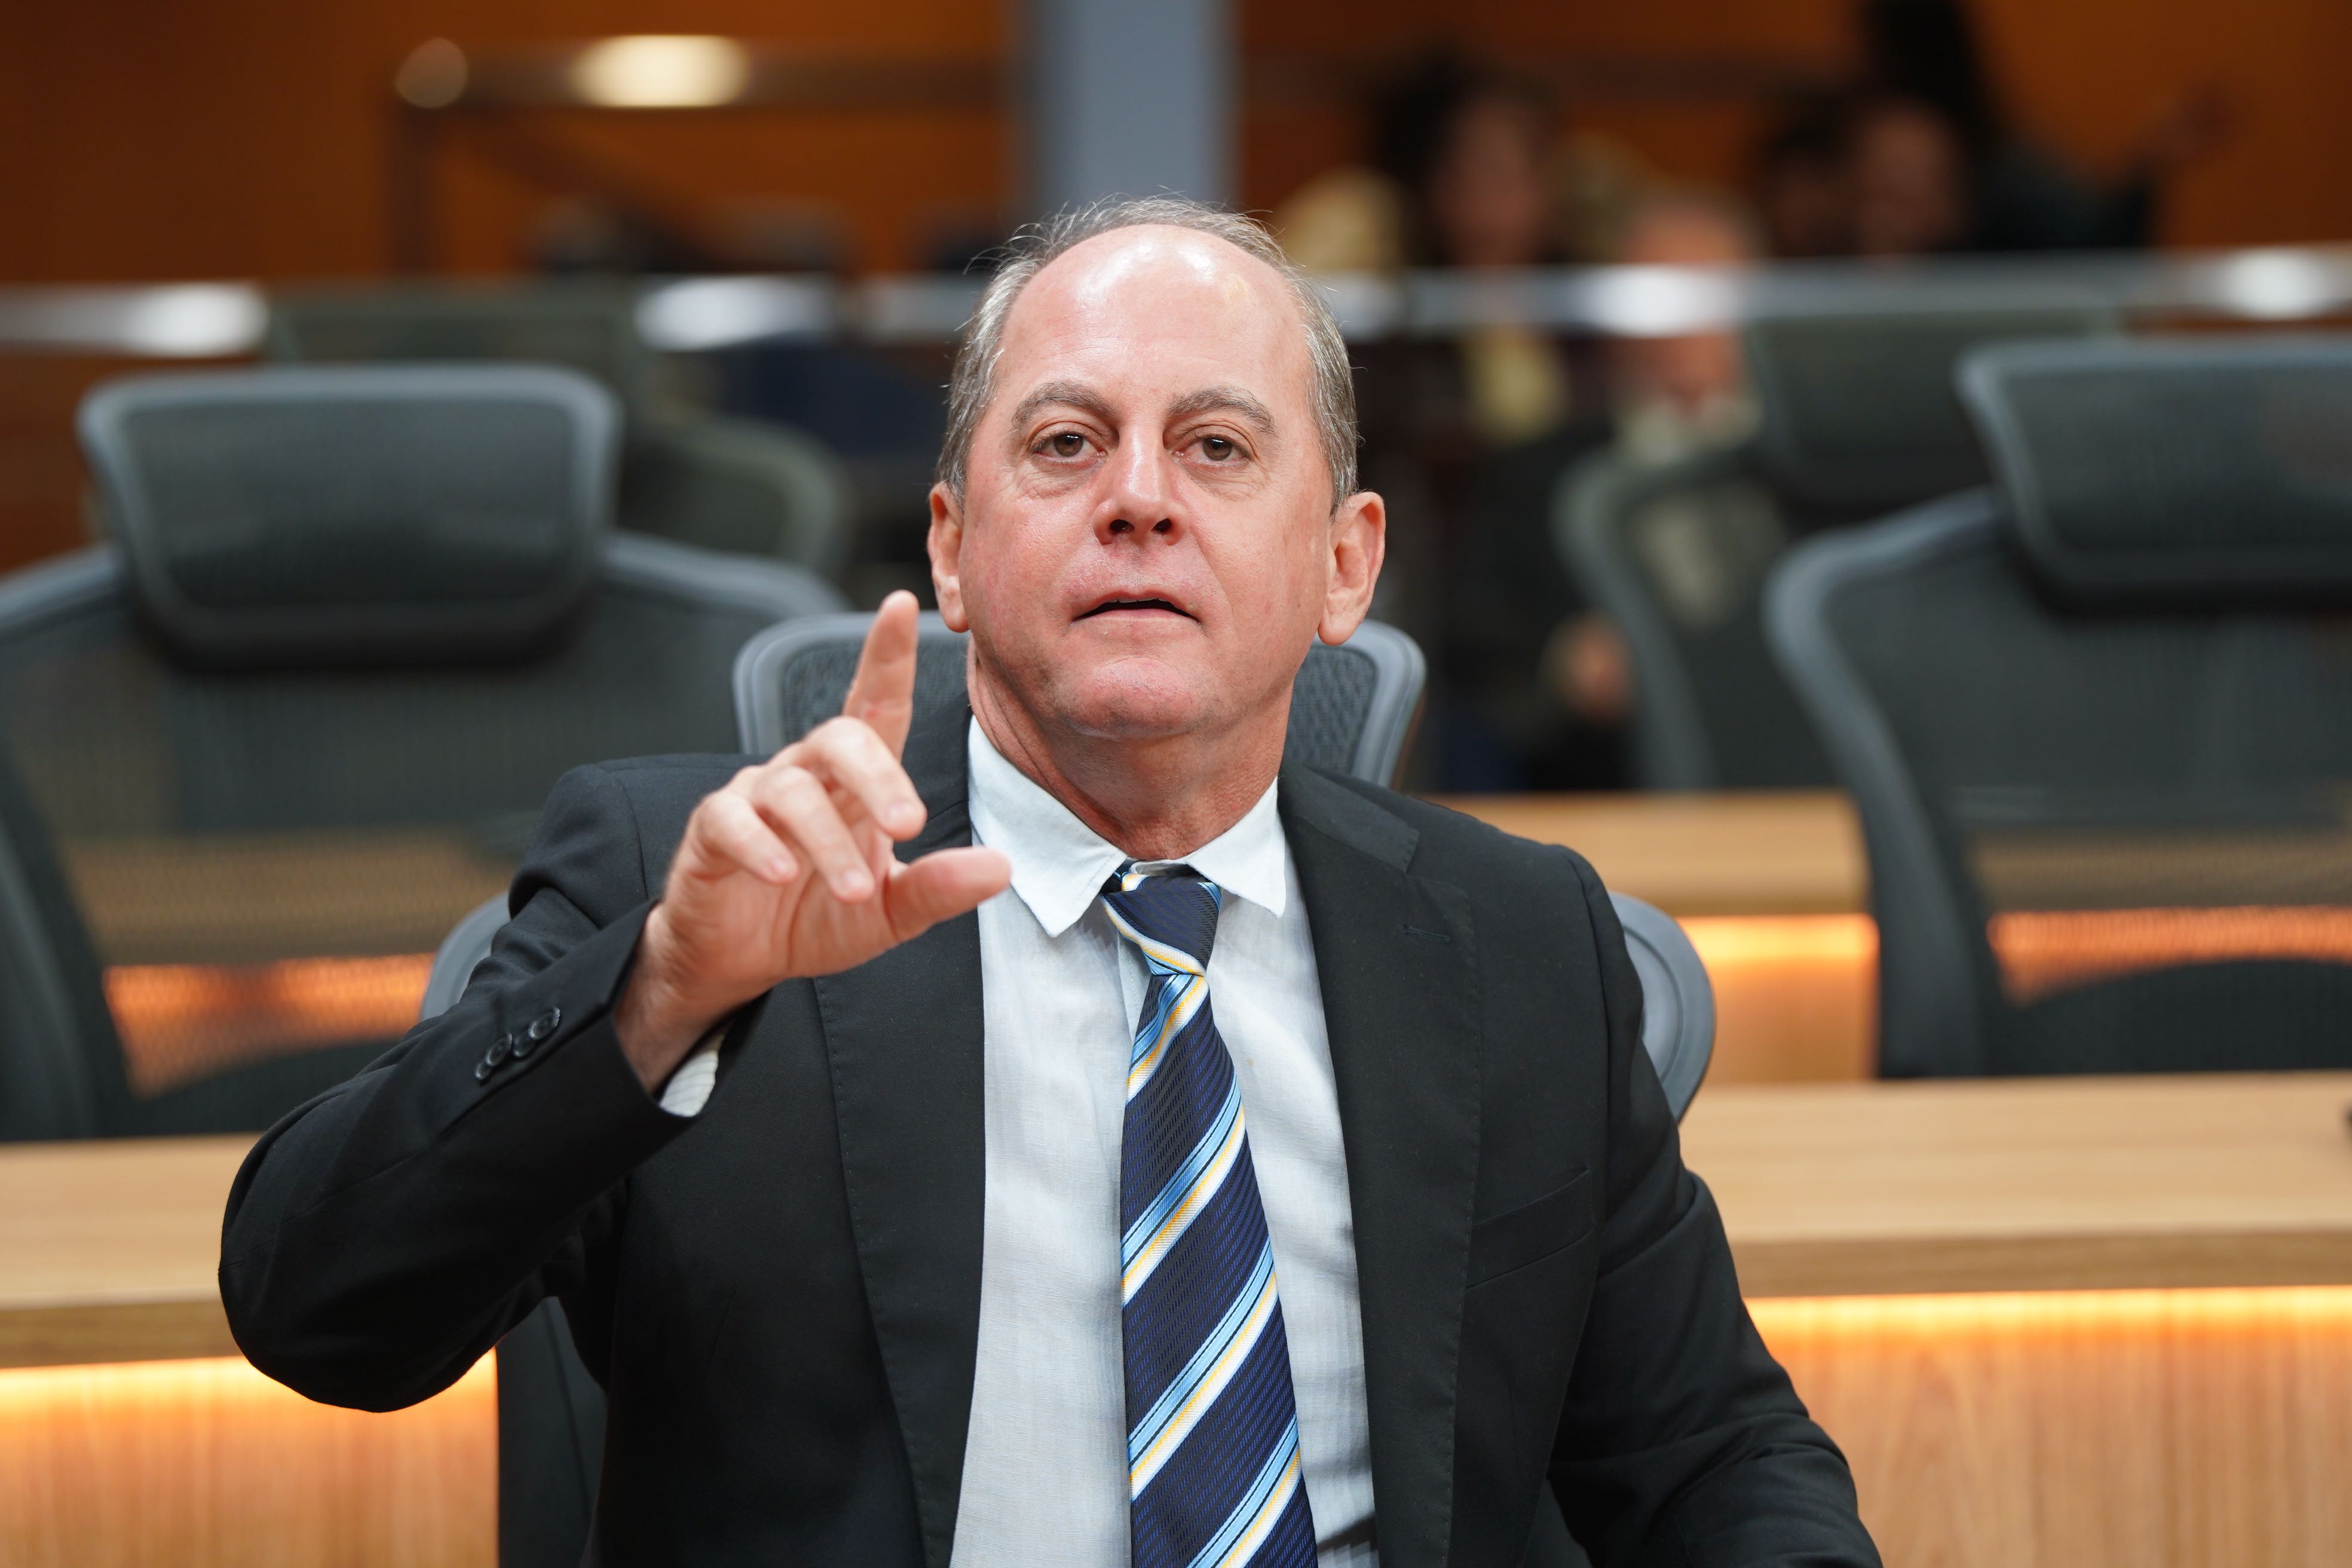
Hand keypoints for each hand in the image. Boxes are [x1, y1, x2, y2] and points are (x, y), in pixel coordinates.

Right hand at [614, 592, 1011, 1089]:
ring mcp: (756, 797)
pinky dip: (757, 843)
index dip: (886, 656)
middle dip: (878, 776)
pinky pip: (730, 819)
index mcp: (856, 782)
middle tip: (909, 825)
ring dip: (827, 840)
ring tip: (853, 890)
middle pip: (841, 737)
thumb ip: (941, 887)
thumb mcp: (893, 912)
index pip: (875, 706)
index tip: (903, 604)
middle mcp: (807, 773)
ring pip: (791, 787)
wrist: (742, 958)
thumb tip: (1002, 868)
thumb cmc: (818, 917)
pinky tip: (781, 873)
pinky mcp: (712, 830)